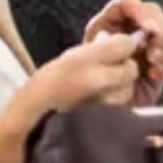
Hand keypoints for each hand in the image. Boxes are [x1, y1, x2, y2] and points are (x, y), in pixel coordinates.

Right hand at [0, 34, 145, 162]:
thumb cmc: (44, 88)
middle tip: (111, 72)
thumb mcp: (65, 59)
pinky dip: (117, 104)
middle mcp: (95, 80)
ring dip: (122, 88)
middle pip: (130, 68)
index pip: (123, 44)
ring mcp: (102, 103)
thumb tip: (113, 39)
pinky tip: (103, 104)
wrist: (32, 123)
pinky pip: (122, 107)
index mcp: (81, 60)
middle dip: (125, 68)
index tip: (118, 49)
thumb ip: (93, 49)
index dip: (124, 45)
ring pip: (128, 89)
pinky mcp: (106, 120)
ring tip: (104, 91)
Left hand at [83, 0, 162, 103]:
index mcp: (109, 23)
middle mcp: (130, 29)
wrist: (97, 113)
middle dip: (159, 30)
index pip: (127, 2)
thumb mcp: (90, 63)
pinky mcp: (160, 63)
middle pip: (154, 12)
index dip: (140, 10)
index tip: (148, 28)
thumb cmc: (87, 87)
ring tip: (154, 64)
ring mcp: (147, 44)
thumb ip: (109, 48)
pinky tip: (157, 73)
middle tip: (154, 51)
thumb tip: (134, 42)